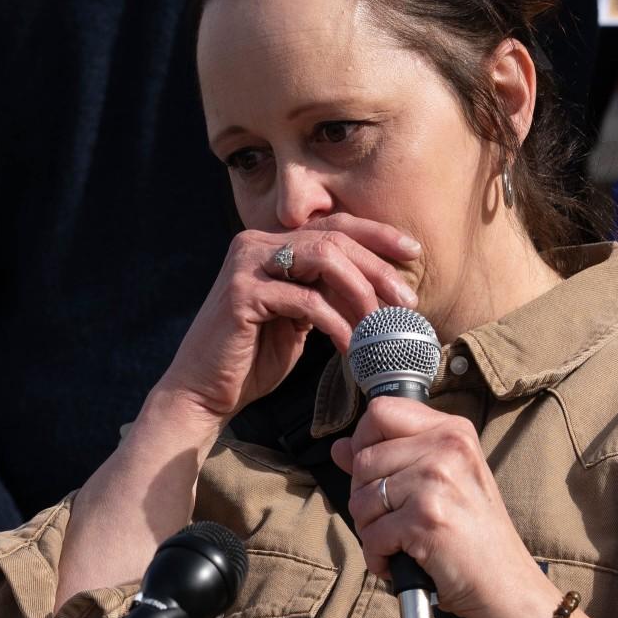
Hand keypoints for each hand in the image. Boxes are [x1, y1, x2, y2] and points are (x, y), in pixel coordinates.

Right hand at [155, 215, 421, 423]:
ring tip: (383, 323)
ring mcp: (246, 265)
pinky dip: (336, 323)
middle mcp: (256, 243)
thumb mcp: (298, 318)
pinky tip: (352, 346)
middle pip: (335, 238)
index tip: (413, 253)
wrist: (203, 391)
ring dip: (362, 291)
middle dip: (378, 268)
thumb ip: (325, 294)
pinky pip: (306, 301)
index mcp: (270, 243)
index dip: (377, 235)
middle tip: (408, 300)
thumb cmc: (252, 359)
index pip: (334, 226)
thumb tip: (380, 290)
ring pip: (324, 259)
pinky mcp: (242, 294)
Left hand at [329, 396, 554, 617]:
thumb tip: (340, 447)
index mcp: (452, 431)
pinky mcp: (425, 519)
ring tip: (399, 541)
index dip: (363, 442)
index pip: (380, 412)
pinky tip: (401, 560)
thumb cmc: (473, 535)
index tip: (375, 471)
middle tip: (392, 520)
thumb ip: (390, 458)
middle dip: (364, 498)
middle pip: (363, 459)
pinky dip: (378, 557)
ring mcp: (436, 482)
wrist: (504, 582)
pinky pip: (372, 535)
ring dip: (370, 530)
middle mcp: (446, 448)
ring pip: (361, 499)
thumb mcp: (440, 482)